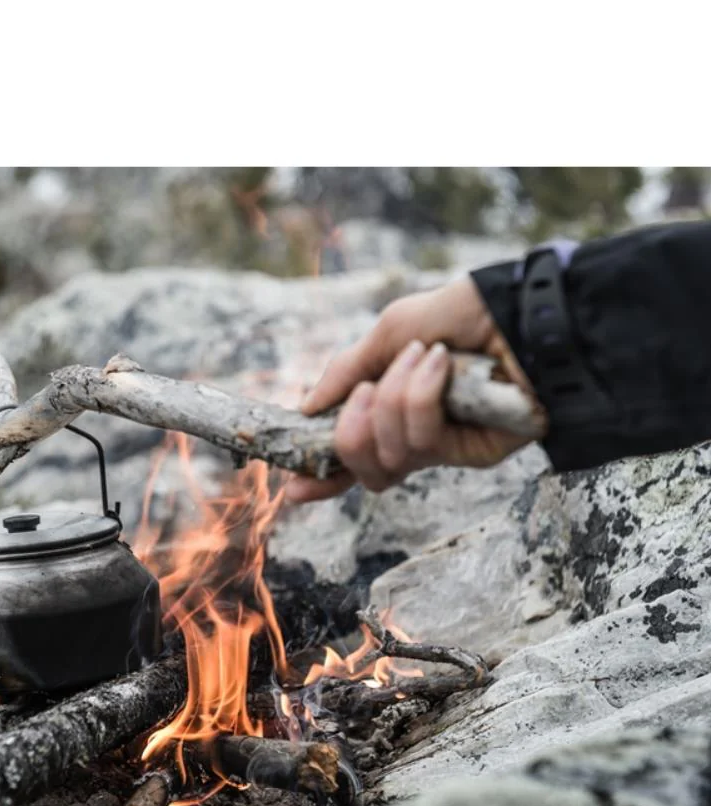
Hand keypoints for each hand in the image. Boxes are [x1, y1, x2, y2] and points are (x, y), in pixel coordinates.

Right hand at [286, 277, 535, 502]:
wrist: (521, 310)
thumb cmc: (463, 315)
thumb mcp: (391, 330)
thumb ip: (346, 370)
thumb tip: (306, 408)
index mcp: (392, 410)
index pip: (353, 457)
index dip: (322, 476)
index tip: (292, 486)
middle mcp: (415, 435)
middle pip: (365, 470)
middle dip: (349, 434)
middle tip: (365, 393)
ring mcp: (444, 447)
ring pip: (388, 458)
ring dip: (392, 401)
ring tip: (419, 356)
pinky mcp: (472, 453)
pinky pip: (422, 441)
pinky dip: (421, 397)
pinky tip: (440, 365)